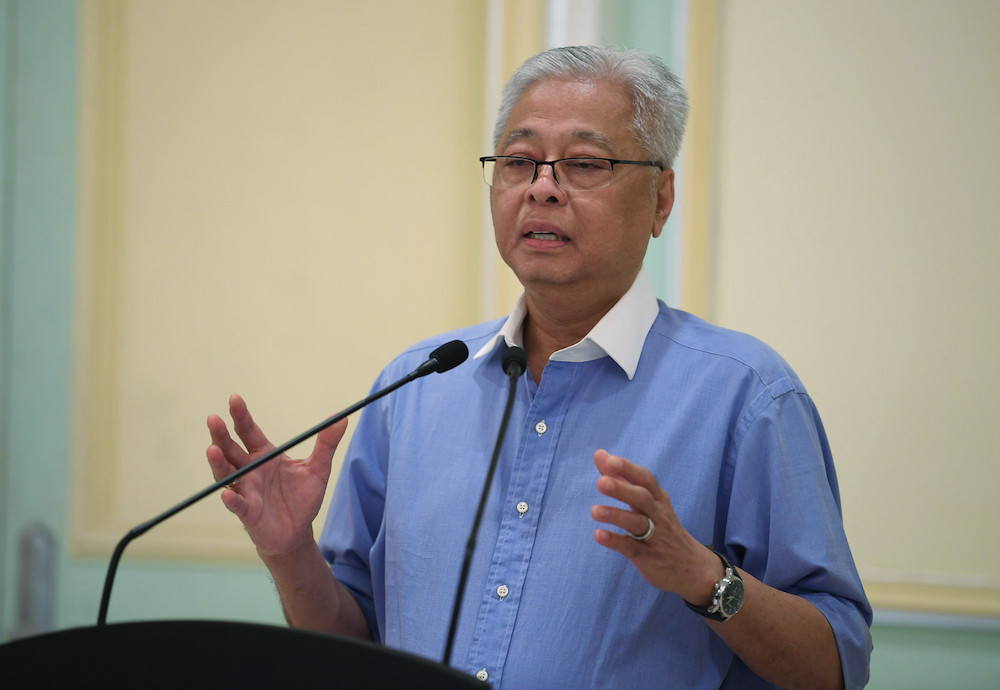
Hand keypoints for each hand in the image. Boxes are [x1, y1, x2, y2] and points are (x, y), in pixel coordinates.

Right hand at [206, 394, 347, 558]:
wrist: (298, 531)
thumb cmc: (303, 498)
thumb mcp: (318, 468)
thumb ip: (326, 444)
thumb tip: (342, 418)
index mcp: (264, 455)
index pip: (249, 431)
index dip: (241, 416)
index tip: (234, 399)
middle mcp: (250, 470)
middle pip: (231, 449)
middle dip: (221, 435)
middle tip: (214, 419)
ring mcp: (246, 490)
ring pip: (227, 474)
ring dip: (219, 463)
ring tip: (212, 450)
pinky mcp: (248, 512)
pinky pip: (238, 505)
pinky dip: (232, 499)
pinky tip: (227, 494)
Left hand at [590, 449, 721, 604]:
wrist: (693, 568)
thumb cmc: (663, 527)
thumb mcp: (648, 502)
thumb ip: (623, 479)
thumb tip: (600, 454)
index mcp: (658, 499)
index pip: (645, 479)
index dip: (628, 469)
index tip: (609, 460)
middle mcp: (658, 515)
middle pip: (642, 498)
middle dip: (622, 489)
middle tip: (601, 482)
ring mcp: (655, 536)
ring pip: (637, 523)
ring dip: (616, 515)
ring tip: (594, 511)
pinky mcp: (648, 557)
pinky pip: (631, 548)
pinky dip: (615, 541)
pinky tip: (599, 535)